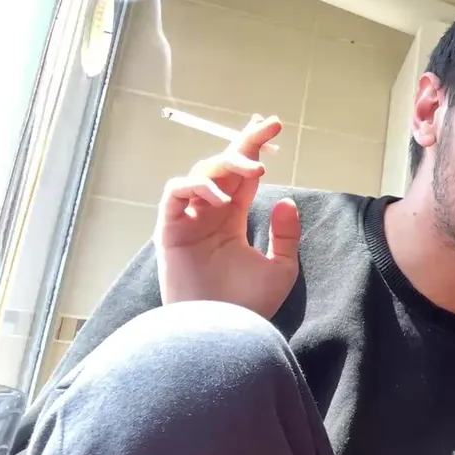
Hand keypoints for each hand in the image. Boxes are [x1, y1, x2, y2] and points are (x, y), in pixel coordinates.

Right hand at [155, 114, 299, 319]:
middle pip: (222, 165)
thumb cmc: (249, 305)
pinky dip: (197, 187)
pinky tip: (221, 199)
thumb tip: (285, 201)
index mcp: (231, 220)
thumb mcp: (280, 267)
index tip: (274, 125)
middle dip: (244, 143)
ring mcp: (188, 220)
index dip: (254, 148)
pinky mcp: (169, 229)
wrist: (222, 329)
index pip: (242, 175)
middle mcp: (208, 215)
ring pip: (200, 172)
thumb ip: (285, 234)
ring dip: (226, 164)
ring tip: (254, 172)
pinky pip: (175, 193)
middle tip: (267, 128)